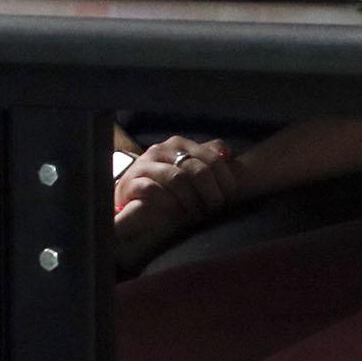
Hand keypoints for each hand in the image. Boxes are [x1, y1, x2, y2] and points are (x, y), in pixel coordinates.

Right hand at [111, 137, 235, 273]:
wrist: (130, 194)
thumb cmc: (165, 182)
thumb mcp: (186, 166)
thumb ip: (207, 157)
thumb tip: (228, 152)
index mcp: (178, 144)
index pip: (212, 158)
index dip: (226, 180)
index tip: (231, 199)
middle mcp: (161, 150)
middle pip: (197, 169)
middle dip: (211, 194)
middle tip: (216, 211)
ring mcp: (144, 165)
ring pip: (177, 179)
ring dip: (193, 202)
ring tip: (198, 216)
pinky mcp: (130, 183)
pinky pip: (154, 190)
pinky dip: (170, 204)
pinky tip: (178, 213)